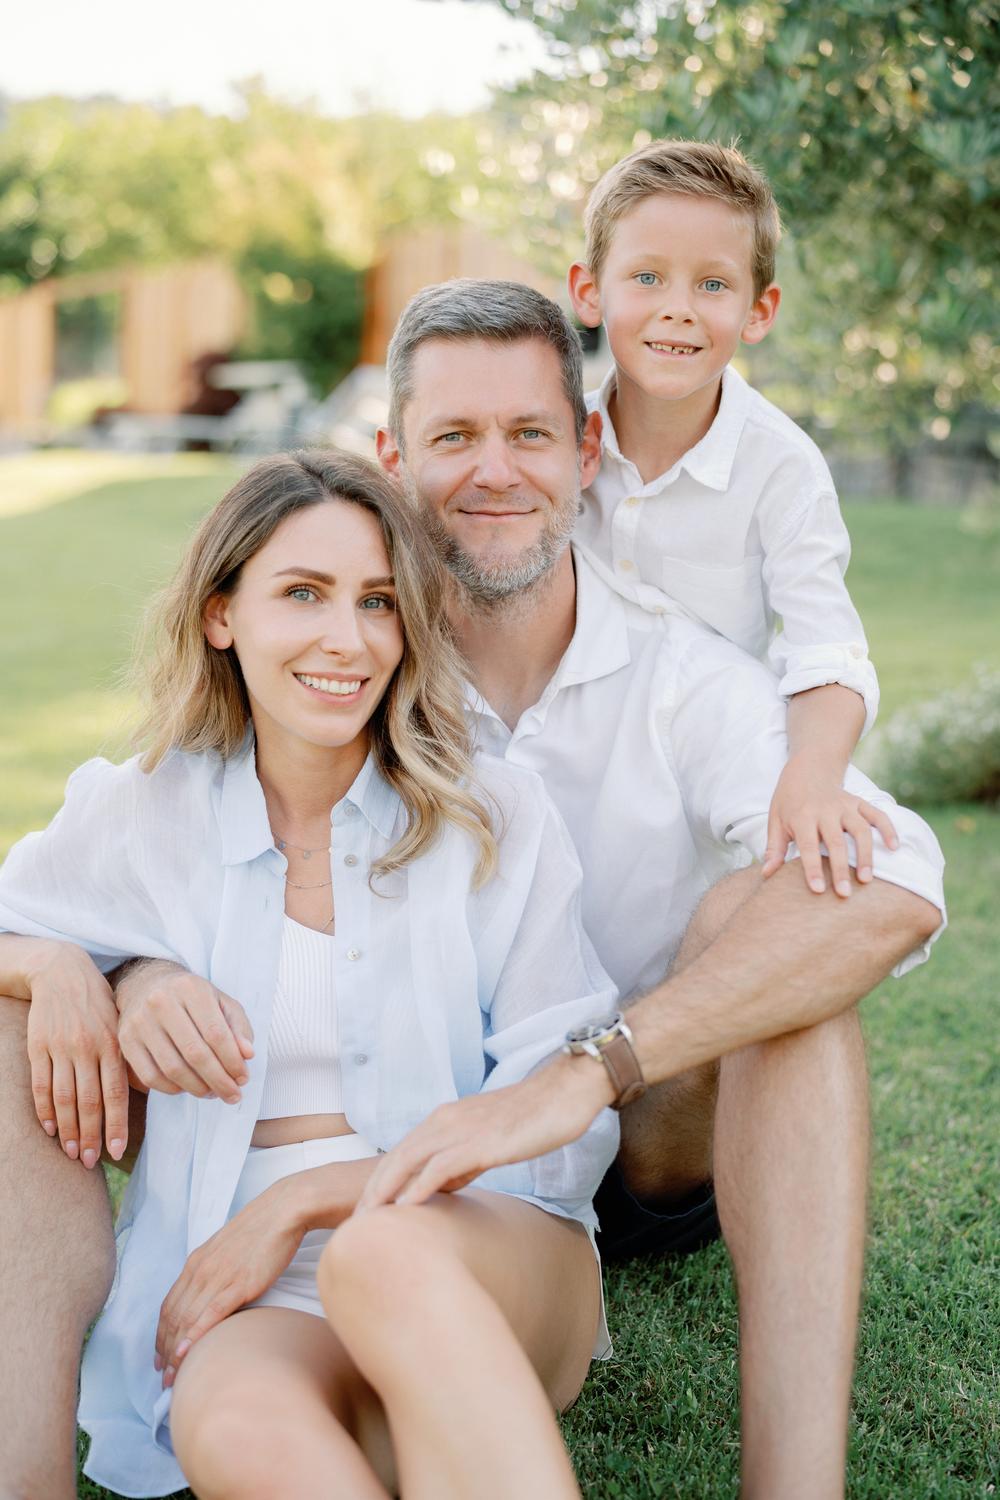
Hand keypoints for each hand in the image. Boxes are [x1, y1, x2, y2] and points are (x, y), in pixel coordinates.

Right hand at [24, 940, 128, 1166]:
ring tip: (71, 1152)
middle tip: (90, 1161)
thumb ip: (127, 1057)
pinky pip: (41, 1084)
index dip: (116, 1125)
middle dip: (90, 1135)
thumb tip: (141, 1091)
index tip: (117, 1152)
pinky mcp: (38, 1046)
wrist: (62, 972)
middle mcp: (88, 1048)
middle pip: (88, 1101)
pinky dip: (44, 1109)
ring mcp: (61, 1048)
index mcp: (112, 1044)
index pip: (116, 1093)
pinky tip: (49, 1128)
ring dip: (67, 1129)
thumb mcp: (120, 1024)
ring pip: (64, 1098)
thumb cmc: (98, 1003)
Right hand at [116, 960, 253, 1102]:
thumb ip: (238, 1027)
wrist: (146, 984)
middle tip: (233, 1095)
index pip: (216, 1033)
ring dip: (197, 1088)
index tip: (243, 1079)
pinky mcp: (125, 1040)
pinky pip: (151, 1076)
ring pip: (173, 1068)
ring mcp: (140, 1021)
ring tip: (213, 1093)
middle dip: (219, 1080)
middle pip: (195, 1053)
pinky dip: (173, 1089)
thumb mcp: (220, 1002)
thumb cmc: (191, 998)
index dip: (232, 1061)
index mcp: (190, 988)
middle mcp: (161, 1002)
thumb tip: (247, 1055)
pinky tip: (187, 1088)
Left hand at [155, 1183, 301, 1386]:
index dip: (161, 1335)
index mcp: (196, 1262)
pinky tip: (186, 1353)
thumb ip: (213, 1270)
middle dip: (164, 1351)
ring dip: (175, 1352)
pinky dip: (195, 1335)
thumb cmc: (260, 1230)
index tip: (160, 1358)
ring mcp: (218, 1277)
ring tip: (173, 1378)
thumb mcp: (226, 1249)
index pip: (169, 1305)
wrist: (282, 1211)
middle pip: (173, 1317)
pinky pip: (210, 1314)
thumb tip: (209, 1294)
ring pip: (186, 1320)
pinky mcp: (238, 1284)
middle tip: (163, 1378)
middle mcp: (200, 1270)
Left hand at [356, 1051, 612, 1212]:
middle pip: (394, 1159)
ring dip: (384, 1192)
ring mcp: (460, 1129)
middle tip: (351, 1226)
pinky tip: (404, 1209)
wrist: (564, 1093)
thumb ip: (462, 1162)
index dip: (378, 1183)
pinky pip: (440, 1166)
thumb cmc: (531, 1118)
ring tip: (366, 1223)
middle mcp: (444, 1121)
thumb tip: (442, 1187)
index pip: (399, 1155)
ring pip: (408, 1161)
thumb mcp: (487, 1142)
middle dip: (371, 1192)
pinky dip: (418, 1187)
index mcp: (443, 1120)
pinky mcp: (480, 1141)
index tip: (363, 1213)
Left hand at [762, 753, 898, 896]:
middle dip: (840, 869)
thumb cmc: (789, 802)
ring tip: (866, 879)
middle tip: (845, 894)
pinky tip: (894, 847)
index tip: (818, 890)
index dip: (812, 868)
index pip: (808, 846)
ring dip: (865, 855)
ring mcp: (845, 805)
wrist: (807, 769)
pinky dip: (888, 829)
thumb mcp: (775, 821)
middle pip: (836, 842)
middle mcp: (825, 810)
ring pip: (860, 830)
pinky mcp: (859, 802)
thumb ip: (774, 848)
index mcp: (802, 817)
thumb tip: (766, 874)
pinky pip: (877, 814)